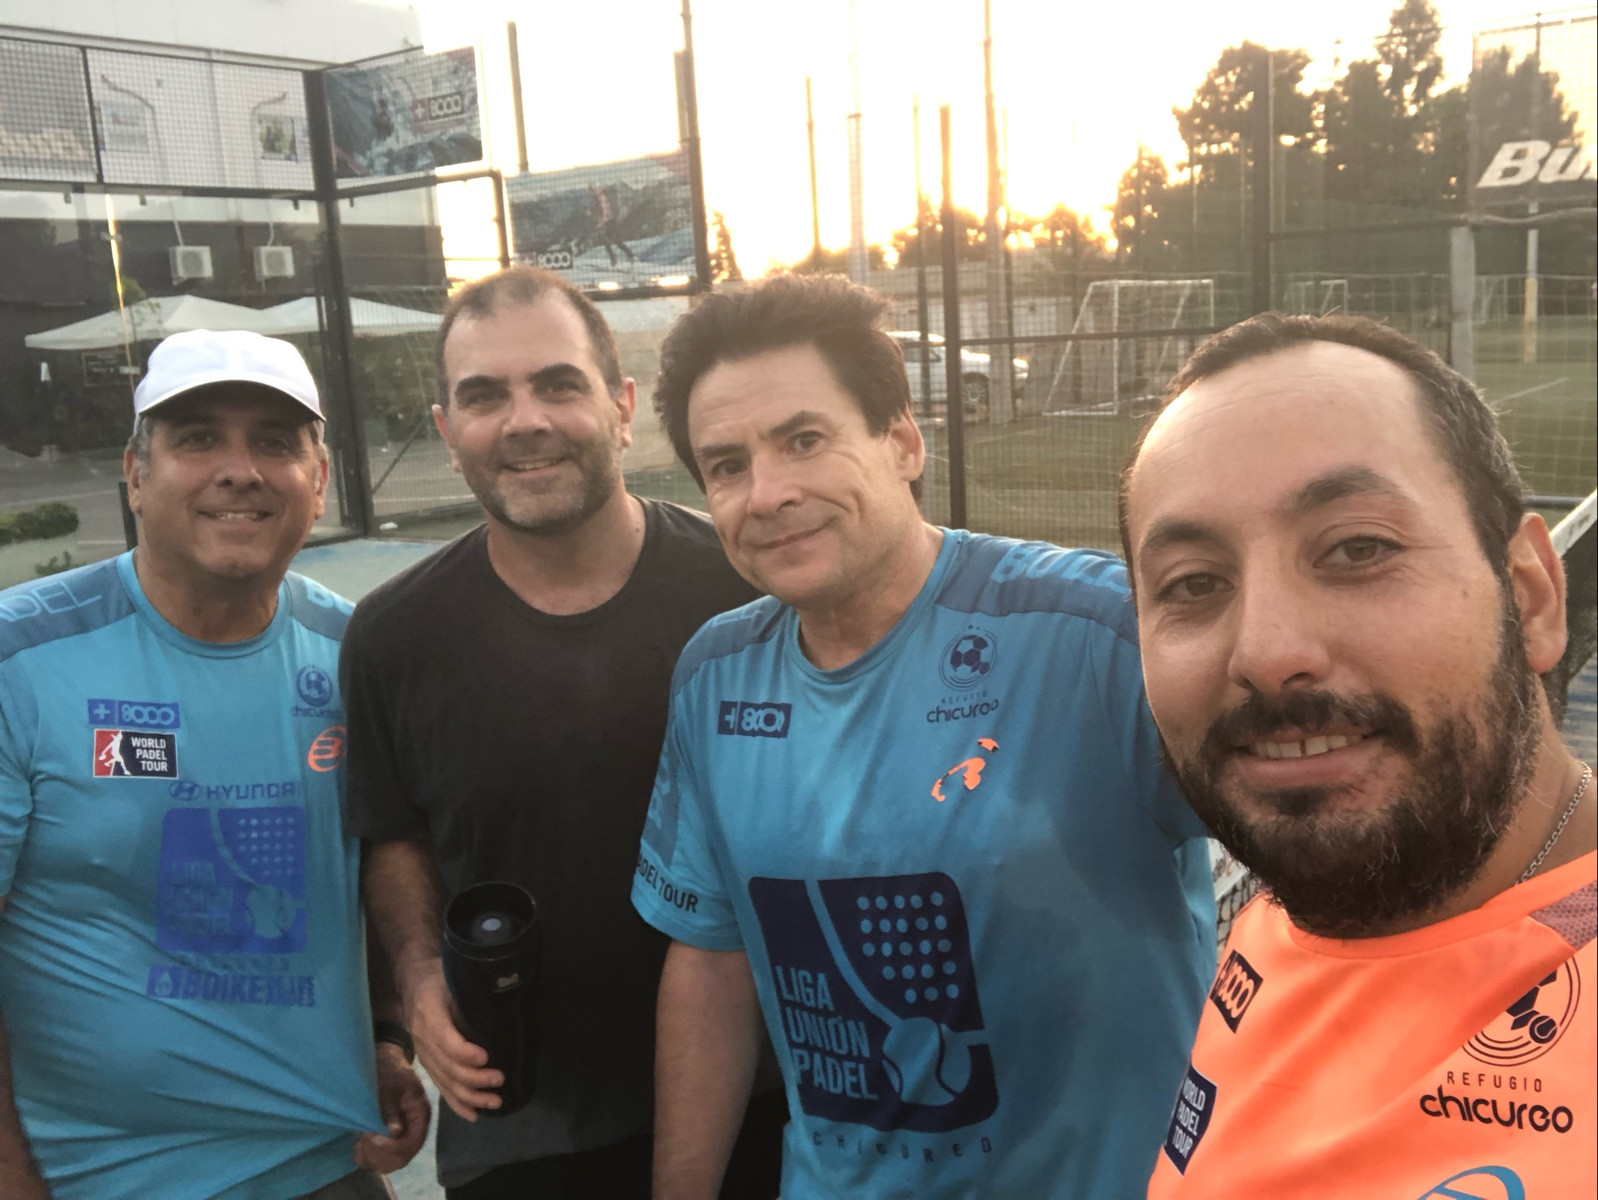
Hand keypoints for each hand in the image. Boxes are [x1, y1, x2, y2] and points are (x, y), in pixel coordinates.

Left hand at [354, 1041, 429, 1172]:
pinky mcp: (386, 1139)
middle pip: (400, 1159)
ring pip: (388, 1163)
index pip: (411, 1144)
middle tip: (363, 1138)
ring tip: (359, 1141)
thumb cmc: (388, 1071)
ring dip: (371, 1157)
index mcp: (419, 1116)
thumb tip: (394, 1133)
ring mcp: (400, 1137)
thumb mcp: (389, 1085)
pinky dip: (366, 1157)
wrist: (383, 1064)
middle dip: (379, 1154)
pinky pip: (377, 1159)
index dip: (392, 1147)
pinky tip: (358, 1144)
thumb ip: (391, 1108)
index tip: (370, 1136)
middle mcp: (412, 1131)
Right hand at [405, 968, 503, 1121]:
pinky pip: (440, 1088)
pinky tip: (473, 1115)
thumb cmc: (441, 977)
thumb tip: (506, 1002)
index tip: (486, 1057)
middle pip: (447, 1066)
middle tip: (500, 1079)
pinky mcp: (427, 1065)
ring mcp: (423, 1054)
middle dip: (474, 1078)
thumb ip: (471, 993)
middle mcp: (422, 1038)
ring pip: (445, 1082)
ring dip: (470, 1096)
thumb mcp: (454, 977)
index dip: (464, 1052)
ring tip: (496, 1101)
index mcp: (428, 1012)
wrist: (413, 982)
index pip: (445, 1039)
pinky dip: (457, 1103)